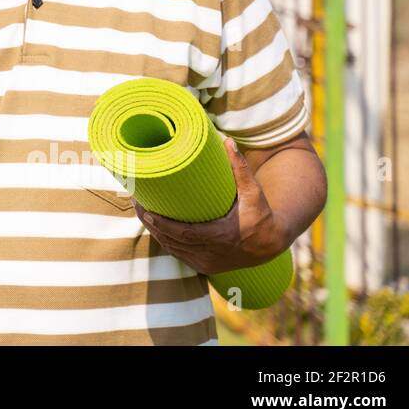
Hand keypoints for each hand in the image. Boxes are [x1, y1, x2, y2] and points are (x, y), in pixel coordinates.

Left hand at [132, 136, 287, 273]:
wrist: (271, 243)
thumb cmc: (261, 214)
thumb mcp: (254, 193)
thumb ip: (241, 168)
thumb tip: (228, 141)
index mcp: (221, 237)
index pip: (183, 233)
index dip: (162, 223)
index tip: (146, 208)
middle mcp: (212, 254)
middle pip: (172, 241)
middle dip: (151, 224)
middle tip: (137, 204)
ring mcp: (208, 263)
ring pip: (173, 250)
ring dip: (155, 233)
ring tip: (141, 212)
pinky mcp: (206, 267)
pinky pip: (180, 256)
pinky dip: (166, 243)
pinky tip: (155, 228)